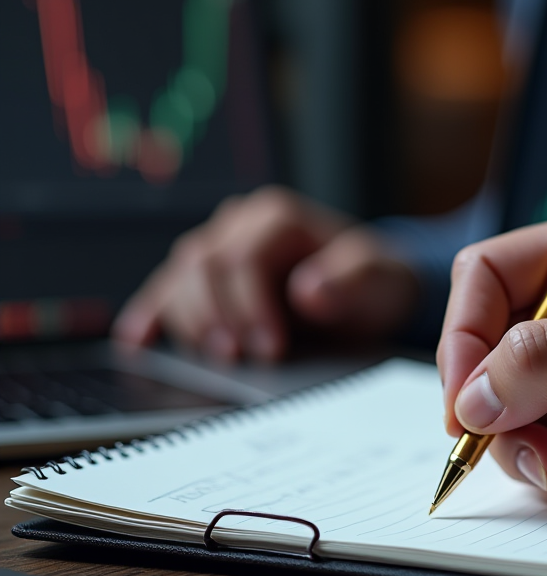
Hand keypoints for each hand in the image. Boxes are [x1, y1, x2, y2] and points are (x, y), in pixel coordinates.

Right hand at [113, 186, 418, 360]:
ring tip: (218, 358)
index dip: (250, 306)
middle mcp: (239, 224)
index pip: (243, 258)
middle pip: (201, 266)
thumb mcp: (379, 281)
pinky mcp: (202, 279)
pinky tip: (137, 342)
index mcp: (277, 216)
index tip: (271, 348)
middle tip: (245, 359)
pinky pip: (164, 292)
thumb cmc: (371, 280)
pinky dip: (149, 316)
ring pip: (176, 277)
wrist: (369, 290)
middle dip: (218, 317)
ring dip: (189, 322)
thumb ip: (352, 282)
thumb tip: (309, 290)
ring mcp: (216, 248)